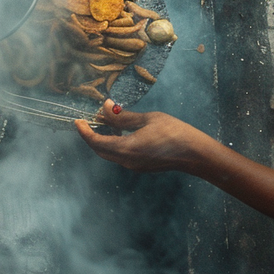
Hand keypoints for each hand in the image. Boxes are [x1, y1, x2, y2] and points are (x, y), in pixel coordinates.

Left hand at [74, 99, 214, 173]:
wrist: (195, 154)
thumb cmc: (175, 133)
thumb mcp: (148, 119)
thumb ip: (123, 116)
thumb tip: (105, 107)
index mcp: (126, 149)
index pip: (95, 142)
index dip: (84, 131)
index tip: (77, 120)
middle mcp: (126, 161)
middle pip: (100, 149)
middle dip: (92, 135)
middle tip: (89, 120)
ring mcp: (134, 166)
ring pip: (110, 153)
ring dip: (104, 139)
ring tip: (106, 121)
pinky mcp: (141, 166)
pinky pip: (120, 155)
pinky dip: (115, 143)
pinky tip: (121, 131)